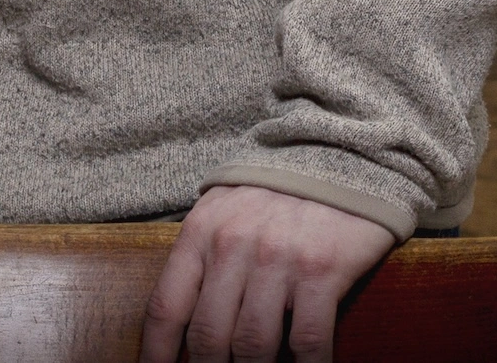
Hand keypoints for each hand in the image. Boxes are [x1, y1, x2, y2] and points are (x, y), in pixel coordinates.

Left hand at [140, 185, 399, 362]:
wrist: (340, 153)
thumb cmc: (278, 190)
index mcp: (201, 232)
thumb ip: (203, 257)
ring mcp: (278, 260)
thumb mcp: (225, 209)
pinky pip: (307, 341)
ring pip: (253, 346)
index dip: (156, 355)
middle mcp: (233, 246)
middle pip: (208, 338)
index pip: (166, 309)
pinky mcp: (321, 271)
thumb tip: (184, 321)